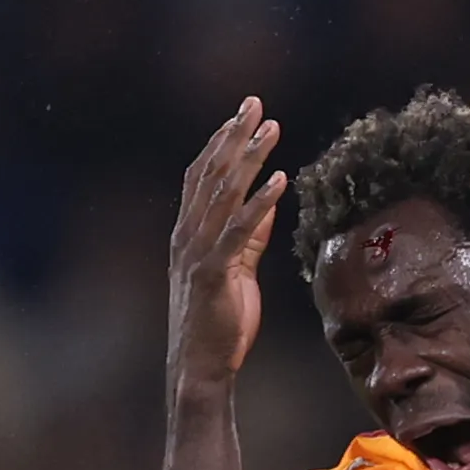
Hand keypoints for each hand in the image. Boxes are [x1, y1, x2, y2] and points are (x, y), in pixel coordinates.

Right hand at [168, 97, 287, 391]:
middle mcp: (188, 234)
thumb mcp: (239, 270)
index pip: (203, 175)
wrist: (201, 366)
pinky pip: (240, 230)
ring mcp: (198, 251)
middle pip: (212, 173)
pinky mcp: (214, 272)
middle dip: (235, 135)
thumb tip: (269, 201)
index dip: (222, 141)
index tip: (243, 114)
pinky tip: (281, 179)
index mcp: (189, 232)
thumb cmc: (220, 322)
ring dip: (249, 157)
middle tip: (256, 103)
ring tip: (272, 128)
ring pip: (224, 193)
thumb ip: (251, 236)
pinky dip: (260, 202)